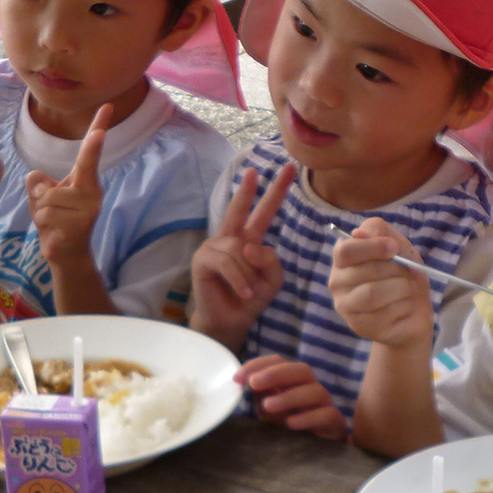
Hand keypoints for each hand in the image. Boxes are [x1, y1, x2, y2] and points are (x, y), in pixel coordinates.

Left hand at [26, 104, 112, 268]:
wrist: (66, 255)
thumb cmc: (56, 220)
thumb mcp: (43, 195)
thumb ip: (38, 182)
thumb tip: (37, 179)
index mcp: (86, 181)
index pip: (91, 152)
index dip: (98, 128)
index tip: (107, 106)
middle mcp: (92, 192)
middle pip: (59, 179)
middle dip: (42, 198)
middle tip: (49, 209)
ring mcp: (89, 209)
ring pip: (47, 199)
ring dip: (40, 211)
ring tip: (52, 222)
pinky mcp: (81, 225)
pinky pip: (46, 214)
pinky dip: (42, 223)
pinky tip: (54, 231)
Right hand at [189, 164, 294, 345]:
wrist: (230, 322)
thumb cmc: (250, 298)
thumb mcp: (272, 280)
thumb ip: (271, 260)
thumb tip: (250, 245)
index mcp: (249, 239)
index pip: (262, 212)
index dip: (274, 192)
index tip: (289, 170)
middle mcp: (231, 238)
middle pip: (240, 208)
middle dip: (248, 189)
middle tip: (254, 170)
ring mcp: (214, 246)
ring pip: (241, 250)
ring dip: (250, 275)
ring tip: (250, 292)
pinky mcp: (203, 259)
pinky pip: (228, 262)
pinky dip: (240, 280)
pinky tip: (245, 293)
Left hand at [237, 354, 346, 439]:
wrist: (317, 453)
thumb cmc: (289, 428)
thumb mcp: (269, 411)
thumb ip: (260, 395)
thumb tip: (245, 380)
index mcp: (294, 381)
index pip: (279, 362)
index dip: (258, 365)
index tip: (237, 378)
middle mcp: (312, 388)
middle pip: (301, 370)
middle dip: (275, 374)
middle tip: (253, 383)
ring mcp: (326, 404)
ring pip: (315, 391)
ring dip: (289, 396)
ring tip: (268, 406)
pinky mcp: (336, 423)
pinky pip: (327, 415)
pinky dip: (308, 417)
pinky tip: (291, 424)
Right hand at [329, 218, 435, 350]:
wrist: (414, 311)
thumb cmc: (402, 275)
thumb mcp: (398, 246)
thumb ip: (379, 231)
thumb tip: (358, 232)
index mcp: (343, 260)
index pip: (346, 250)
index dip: (373, 247)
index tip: (395, 247)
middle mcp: (337, 283)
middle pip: (365, 272)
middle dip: (396, 269)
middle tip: (409, 272)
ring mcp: (346, 308)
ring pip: (373, 293)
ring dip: (401, 288)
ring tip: (409, 289)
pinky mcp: (360, 326)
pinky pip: (385, 313)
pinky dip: (404, 306)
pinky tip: (405, 306)